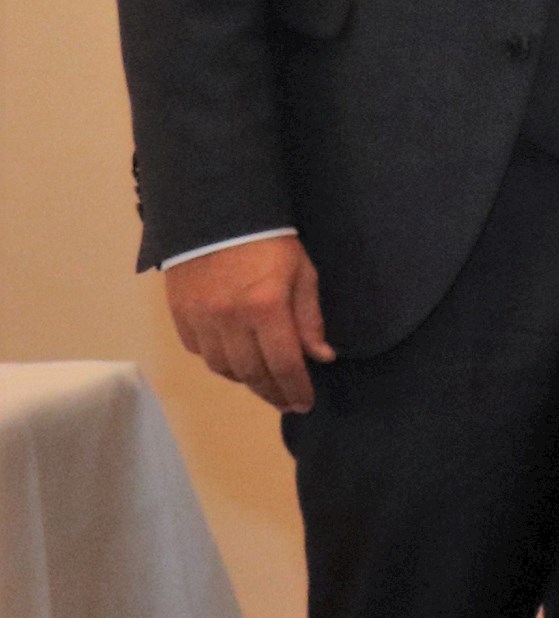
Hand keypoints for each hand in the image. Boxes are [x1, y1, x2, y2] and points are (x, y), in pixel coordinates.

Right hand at [165, 235, 330, 412]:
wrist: (218, 214)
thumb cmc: (270, 242)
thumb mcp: (302, 274)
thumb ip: (310, 319)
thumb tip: (320, 357)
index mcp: (266, 308)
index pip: (284, 364)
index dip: (296, 389)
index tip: (305, 403)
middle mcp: (229, 319)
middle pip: (251, 373)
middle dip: (272, 392)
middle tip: (287, 401)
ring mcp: (200, 318)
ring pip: (222, 367)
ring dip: (245, 379)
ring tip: (264, 381)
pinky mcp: (179, 314)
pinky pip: (199, 352)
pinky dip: (219, 361)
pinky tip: (235, 359)